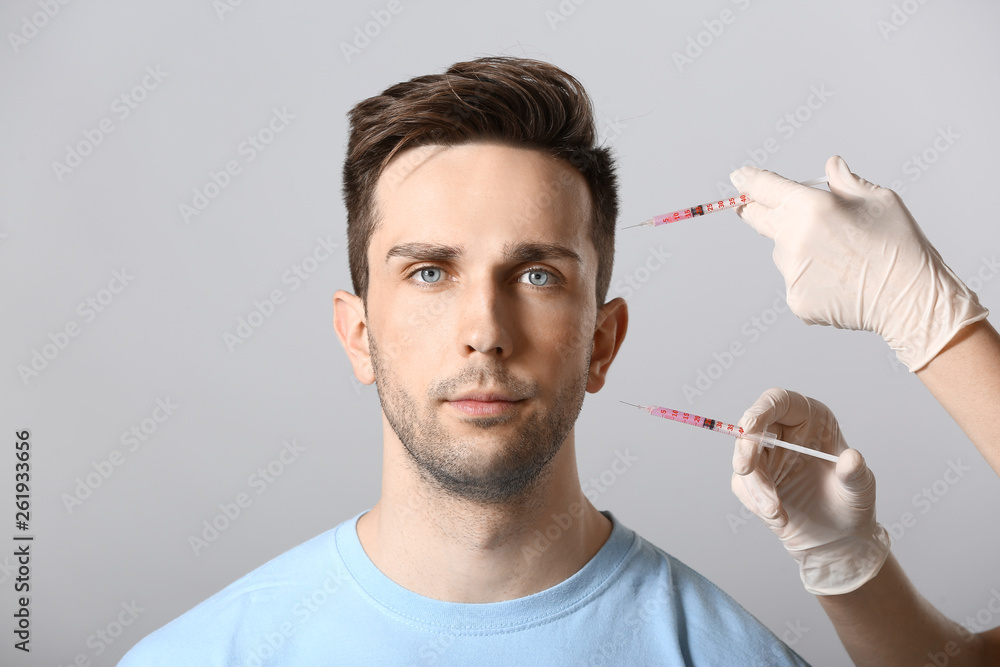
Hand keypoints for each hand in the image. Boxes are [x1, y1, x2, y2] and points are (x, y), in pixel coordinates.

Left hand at [730, 156, 987, 371]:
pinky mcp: (795, 299)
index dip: (749, 180)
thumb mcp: (879, 199)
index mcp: (811, 207)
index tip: (739, 177)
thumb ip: (845, 181)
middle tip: (751, 205)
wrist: (912, 301)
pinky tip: (840, 279)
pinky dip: (810, 277)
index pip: (765, 188)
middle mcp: (793, 239)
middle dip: (753, 209)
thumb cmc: (901, 246)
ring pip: (782, 251)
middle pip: (758, 219)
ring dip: (796, 247)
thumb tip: (829, 166)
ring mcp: (791, 272)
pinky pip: (794, 279)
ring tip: (839, 256)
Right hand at [732, 387, 890, 594]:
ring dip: (756, 487)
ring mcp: (766, 455)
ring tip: (775, 513)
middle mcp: (783, 432)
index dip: (761, 410)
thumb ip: (854, 473)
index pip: (778, 401)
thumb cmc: (851, 503)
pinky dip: (757, 502)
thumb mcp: (860, 488)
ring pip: (744, 460)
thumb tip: (852, 459)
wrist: (838, 537)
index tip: (749, 427)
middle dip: (746, 450)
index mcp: (809, 418)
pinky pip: (743, 485)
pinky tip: (779, 517)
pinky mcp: (754, 479)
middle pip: (751, 429)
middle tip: (745, 469)